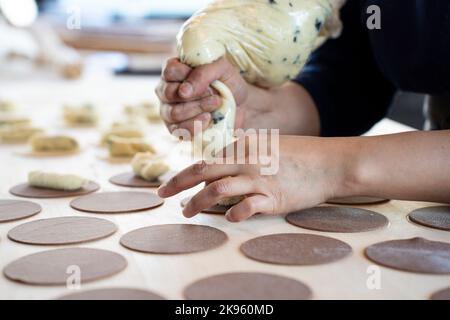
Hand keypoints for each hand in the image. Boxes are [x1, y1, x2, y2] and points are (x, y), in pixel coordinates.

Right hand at [155, 57, 248, 136]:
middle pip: (168, 93)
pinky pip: (178, 130)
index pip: (169, 71)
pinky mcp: (176, 129)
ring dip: (198, 109)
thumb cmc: (228, 83)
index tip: (207, 81)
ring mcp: (168, 111)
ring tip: (216, 105)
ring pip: (173, 113)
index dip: (187, 76)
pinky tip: (208, 119)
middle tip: (215, 96)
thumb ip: (202, 73)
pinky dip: (196, 125)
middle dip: (196, 96)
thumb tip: (184, 91)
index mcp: (174, 70)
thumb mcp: (221, 68)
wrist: (241, 105)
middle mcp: (166, 90)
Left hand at [158, 135, 354, 221]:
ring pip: (218, 190)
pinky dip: (233, 214)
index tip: (170, 184)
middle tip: (162, 194)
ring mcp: (259, 180)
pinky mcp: (273, 198)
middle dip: (178, 184)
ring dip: (198, 202)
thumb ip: (243, 154)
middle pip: (204, 172)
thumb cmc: (297, 154)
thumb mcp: (266, 146)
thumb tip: (220, 166)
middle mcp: (246, 162)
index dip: (184, 173)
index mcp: (243, 147)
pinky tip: (228, 218)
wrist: (329, 162)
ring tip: (188, 212)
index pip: (206, 160)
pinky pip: (247, 207)